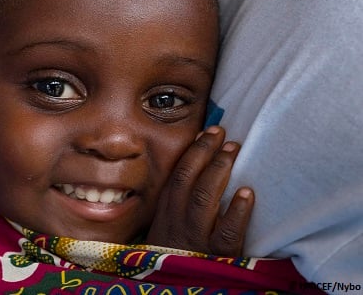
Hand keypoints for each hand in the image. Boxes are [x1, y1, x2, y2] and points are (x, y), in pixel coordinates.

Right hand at [146, 126, 253, 256]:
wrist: (166, 291)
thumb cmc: (172, 255)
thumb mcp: (164, 228)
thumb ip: (175, 203)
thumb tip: (194, 167)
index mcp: (165, 213)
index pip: (177, 175)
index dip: (193, 152)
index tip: (206, 133)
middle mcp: (177, 222)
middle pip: (189, 180)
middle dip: (205, 153)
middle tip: (222, 134)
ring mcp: (195, 239)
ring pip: (204, 199)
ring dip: (219, 171)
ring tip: (233, 150)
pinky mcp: (216, 258)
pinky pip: (226, 234)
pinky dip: (237, 212)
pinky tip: (248, 193)